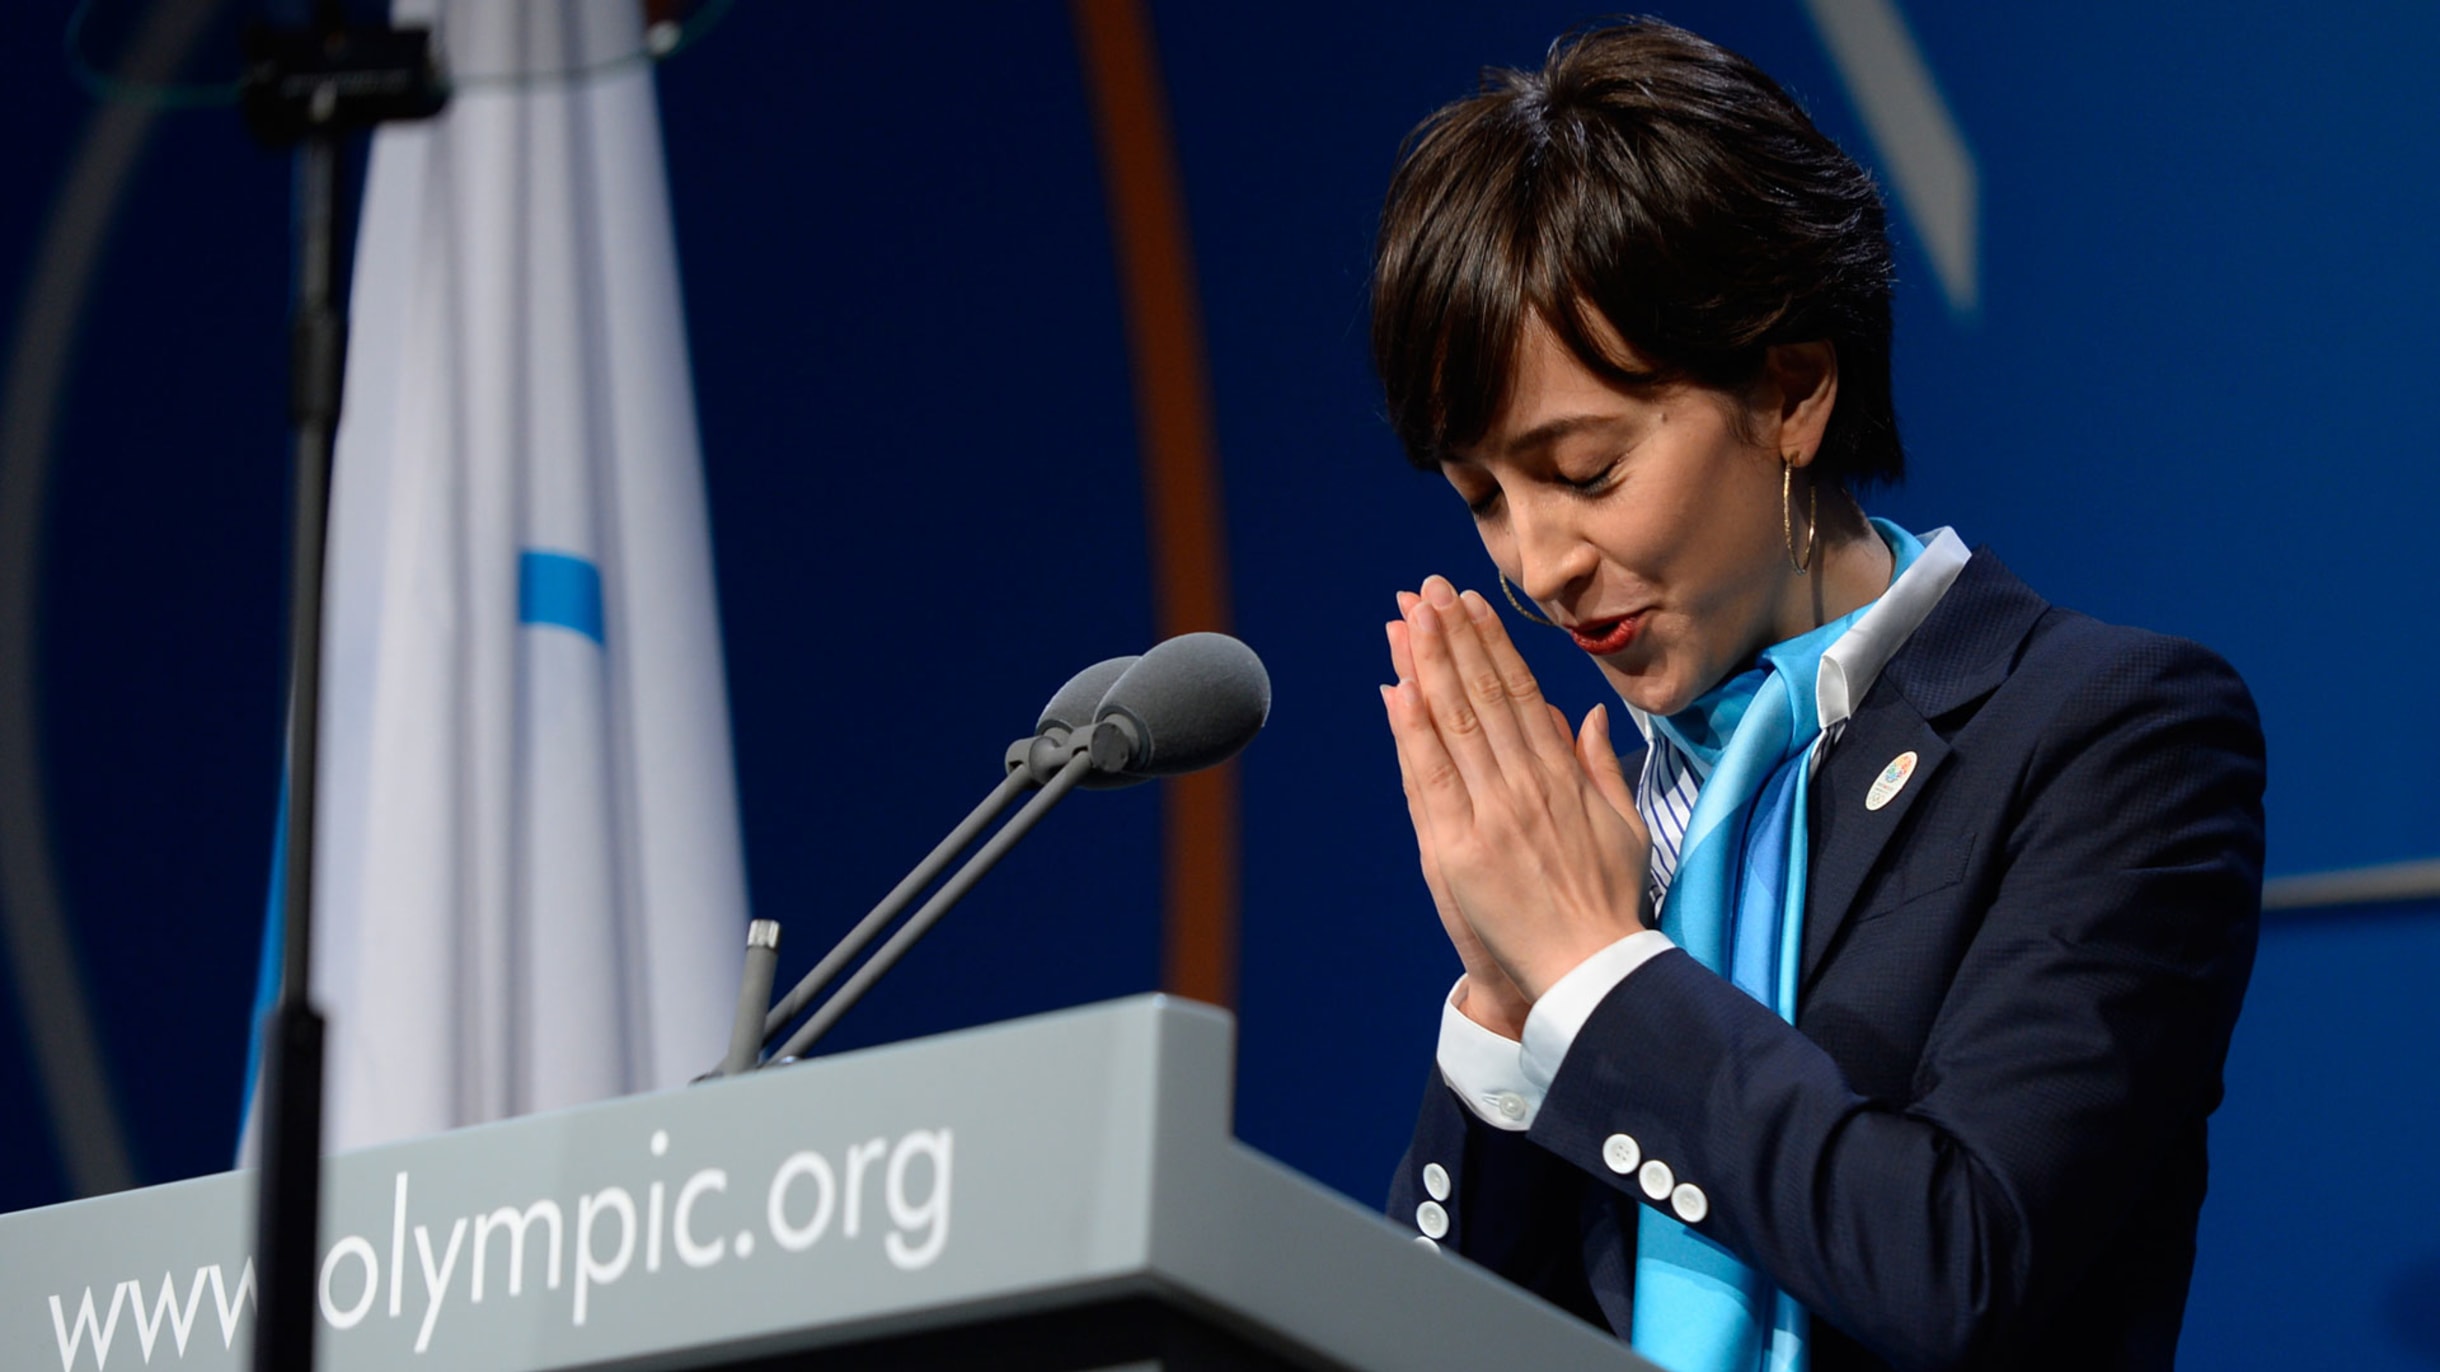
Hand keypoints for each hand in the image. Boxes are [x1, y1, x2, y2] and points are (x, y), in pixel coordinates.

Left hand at [1381, 576, 1651, 1007]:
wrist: (1590, 970)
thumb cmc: (1608, 903)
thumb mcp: (1623, 824)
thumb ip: (1602, 765)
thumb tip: (1590, 715)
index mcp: (1564, 776)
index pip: (1522, 693)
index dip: (1492, 645)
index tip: (1470, 605)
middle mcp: (1526, 785)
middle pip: (1483, 695)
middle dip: (1452, 637)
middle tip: (1426, 589)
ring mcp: (1491, 814)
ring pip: (1454, 723)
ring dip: (1428, 666)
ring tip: (1406, 617)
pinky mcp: (1460, 848)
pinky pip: (1431, 777)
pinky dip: (1413, 730)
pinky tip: (1398, 688)